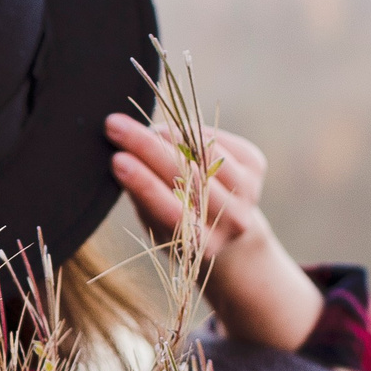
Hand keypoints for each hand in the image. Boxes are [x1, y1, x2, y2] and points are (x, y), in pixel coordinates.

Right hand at [105, 111, 322, 350]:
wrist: (229, 230)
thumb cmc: (180, 228)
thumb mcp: (157, 226)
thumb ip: (144, 198)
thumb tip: (122, 156)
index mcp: (204, 244)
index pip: (169, 208)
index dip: (142, 182)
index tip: (116, 159)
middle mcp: (233, 220)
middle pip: (185, 174)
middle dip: (145, 146)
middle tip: (115, 125)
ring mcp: (249, 192)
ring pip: (202, 152)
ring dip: (167, 135)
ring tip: (144, 130)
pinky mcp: (255, 165)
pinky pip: (216, 138)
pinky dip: (189, 132)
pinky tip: (172, 134)